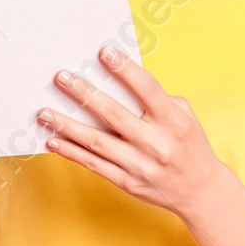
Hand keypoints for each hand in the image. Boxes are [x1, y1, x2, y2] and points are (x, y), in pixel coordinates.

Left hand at [38, 46, 225, 221]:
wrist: (200, 192)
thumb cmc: (190, 146)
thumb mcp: (185, 118)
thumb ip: (159, 100)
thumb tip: (121, 83)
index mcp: (174, 122)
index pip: (148, 90)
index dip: (125, 70)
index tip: (104, 52)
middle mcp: (156, 144)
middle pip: (114, 115)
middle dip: (84, 95)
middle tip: (61, 77)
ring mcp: (140, 166)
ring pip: (97, 143)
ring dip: (67, 126)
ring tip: (44, 112)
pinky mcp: (127, 183)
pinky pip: (94, 165)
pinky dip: (72, 153)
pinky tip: (54, 140)